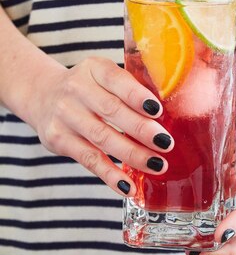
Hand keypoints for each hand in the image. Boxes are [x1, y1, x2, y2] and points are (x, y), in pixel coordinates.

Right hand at [28, 56, 172, 195]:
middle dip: (141, 129)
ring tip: (157, 165)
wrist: (44, 95)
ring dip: (133, 155)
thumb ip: (131, 89)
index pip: (116, 80)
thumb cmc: (90, 89)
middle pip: (112, 110)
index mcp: (94, 68)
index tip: (158, 111)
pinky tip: (128, 186)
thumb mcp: (105, 76)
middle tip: (166, 143)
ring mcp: (65, 115)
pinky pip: (89, 160)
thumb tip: (172, 115)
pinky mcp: (59, 140)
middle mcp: (76, 88)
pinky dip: (110, 175)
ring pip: (102, 138)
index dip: (137, 96)